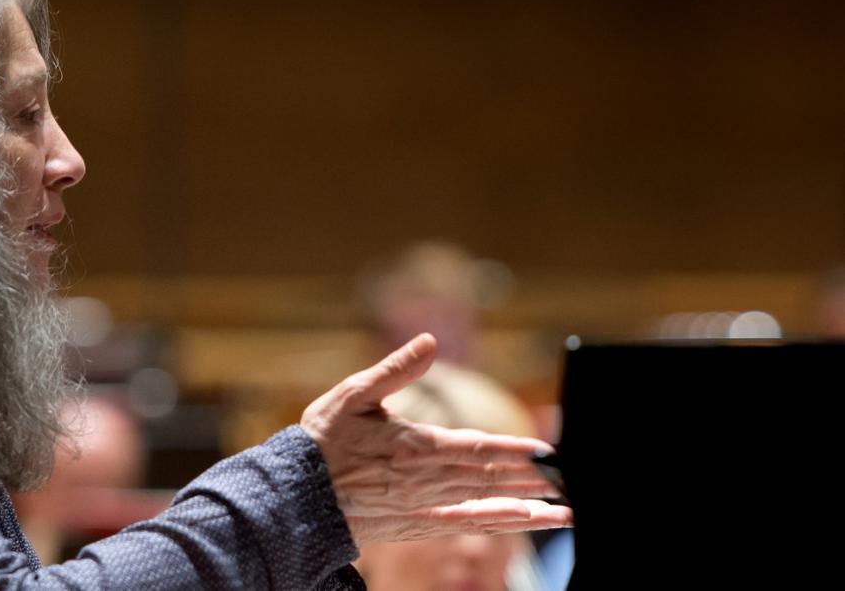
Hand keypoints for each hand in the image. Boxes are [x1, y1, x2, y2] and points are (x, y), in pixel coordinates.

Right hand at [300, 333, 571, 543]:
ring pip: (486, 505)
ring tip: (565, 510)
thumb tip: (428, 341)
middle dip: (533, 478)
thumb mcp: (352, 394)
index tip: (546, 451)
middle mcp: (426, 480)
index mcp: (414, 446)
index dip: (514, 450)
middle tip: (571, 477)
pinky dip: (499, 523)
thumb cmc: (322, 441)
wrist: (296, 495)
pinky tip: (523, 522)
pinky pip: (467, 525)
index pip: (475, 448)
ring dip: (528, 507)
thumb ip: (395, 369)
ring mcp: (424, 506)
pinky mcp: (418, 524)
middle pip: (490, 478)